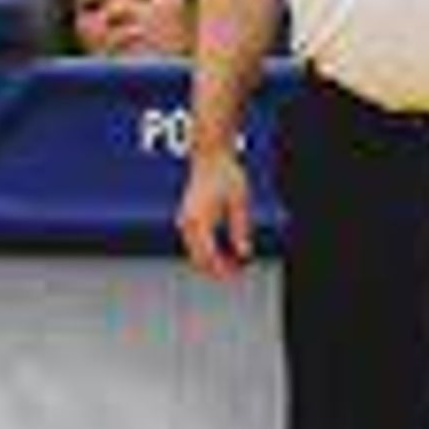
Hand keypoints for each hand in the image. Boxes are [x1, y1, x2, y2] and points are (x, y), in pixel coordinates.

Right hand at [179, 143, 256, 279]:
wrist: (209, 154)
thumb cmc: (225, 173)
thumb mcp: (240, 201)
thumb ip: (241, 229)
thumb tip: (244, 253)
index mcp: (199, 220)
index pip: (209, 256)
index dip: (223, 270)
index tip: (236, 274)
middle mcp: (187, 222)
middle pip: (198, 258)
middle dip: (216, 269)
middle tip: (235, 272)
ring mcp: (184, 219)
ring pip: (193, 252)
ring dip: (210, 261)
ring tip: (230, 263)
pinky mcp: (186, 217)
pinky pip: (193, 242)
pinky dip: (205, 250)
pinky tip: (219, 251)